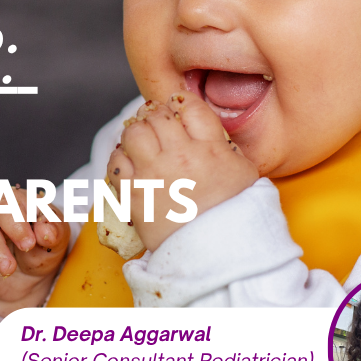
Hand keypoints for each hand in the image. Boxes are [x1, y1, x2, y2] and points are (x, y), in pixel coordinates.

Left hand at [107, 94, 257, 250]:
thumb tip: (207, 131)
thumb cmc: (233, 218)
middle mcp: (180, 156)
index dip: (180, 104)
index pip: (190, 107)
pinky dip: (119, 156)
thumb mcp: (244, 175)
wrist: (214, 255)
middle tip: (156, 127)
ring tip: (141, 143)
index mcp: (211, 149)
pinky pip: (116, 161)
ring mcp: (154, 174)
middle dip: (155, 117)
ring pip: (133, 132)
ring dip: (135, 133)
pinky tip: (128, 163)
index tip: (176, 110)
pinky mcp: (134, 193)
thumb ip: (225, 148)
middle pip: (158, 116)